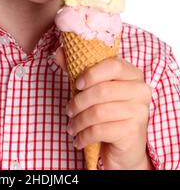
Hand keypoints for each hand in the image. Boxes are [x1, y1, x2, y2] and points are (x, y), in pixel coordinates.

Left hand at [55, 46, 153, 169]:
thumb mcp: (94, 88)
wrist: (126, 148)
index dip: (92, 73)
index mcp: (133, 74)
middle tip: (69, 110)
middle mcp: (141, 90)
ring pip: (99, 112)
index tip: (77, 84)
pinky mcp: (133, 133)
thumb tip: (59, 51)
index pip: (114, 65)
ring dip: (79, 121)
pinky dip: (84, 136)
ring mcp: (140, 112)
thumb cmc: (109, 111)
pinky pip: (100, 131)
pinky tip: (78, 140)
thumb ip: (78, 69)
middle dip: (79, 101)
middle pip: (103, 90)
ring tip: (72, 127)